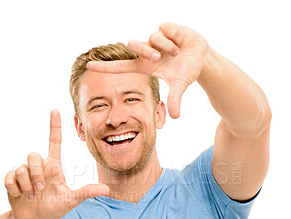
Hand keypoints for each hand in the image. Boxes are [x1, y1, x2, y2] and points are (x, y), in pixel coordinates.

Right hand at [4, 110, 109, 218]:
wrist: (34, 218)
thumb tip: (106, 189)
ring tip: (32, 195)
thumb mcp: (71, 200)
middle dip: (36, 173)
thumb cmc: (54, 206)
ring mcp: (24, 172)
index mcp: (53, 166)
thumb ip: (86, 193)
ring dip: (27, 185)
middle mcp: (39, 166)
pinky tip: (20, 195)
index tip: (55, 110)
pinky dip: (16, 190)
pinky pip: (10, 178)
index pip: (54, 141)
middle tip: (40, 189)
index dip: (55, 126)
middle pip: (33, 155)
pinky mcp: (11, 180)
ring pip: (21, 168)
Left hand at [87, 22, 208, 118]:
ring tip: (177, 53)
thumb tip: (175, 117)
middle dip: (146, 51)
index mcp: (145, 65)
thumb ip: (175, 99)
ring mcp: (156, 38)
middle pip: (133, 44)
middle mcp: (147, 51)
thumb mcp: (180, 85)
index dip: (105, 66)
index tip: (89, 66)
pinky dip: (174, 37)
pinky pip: (164, 29)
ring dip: (165, 46)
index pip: (120, 66)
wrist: (201, 57)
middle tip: (160, 58)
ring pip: (151, 37)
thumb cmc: (186, 71)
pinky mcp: (166, 28)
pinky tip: (180, 42)